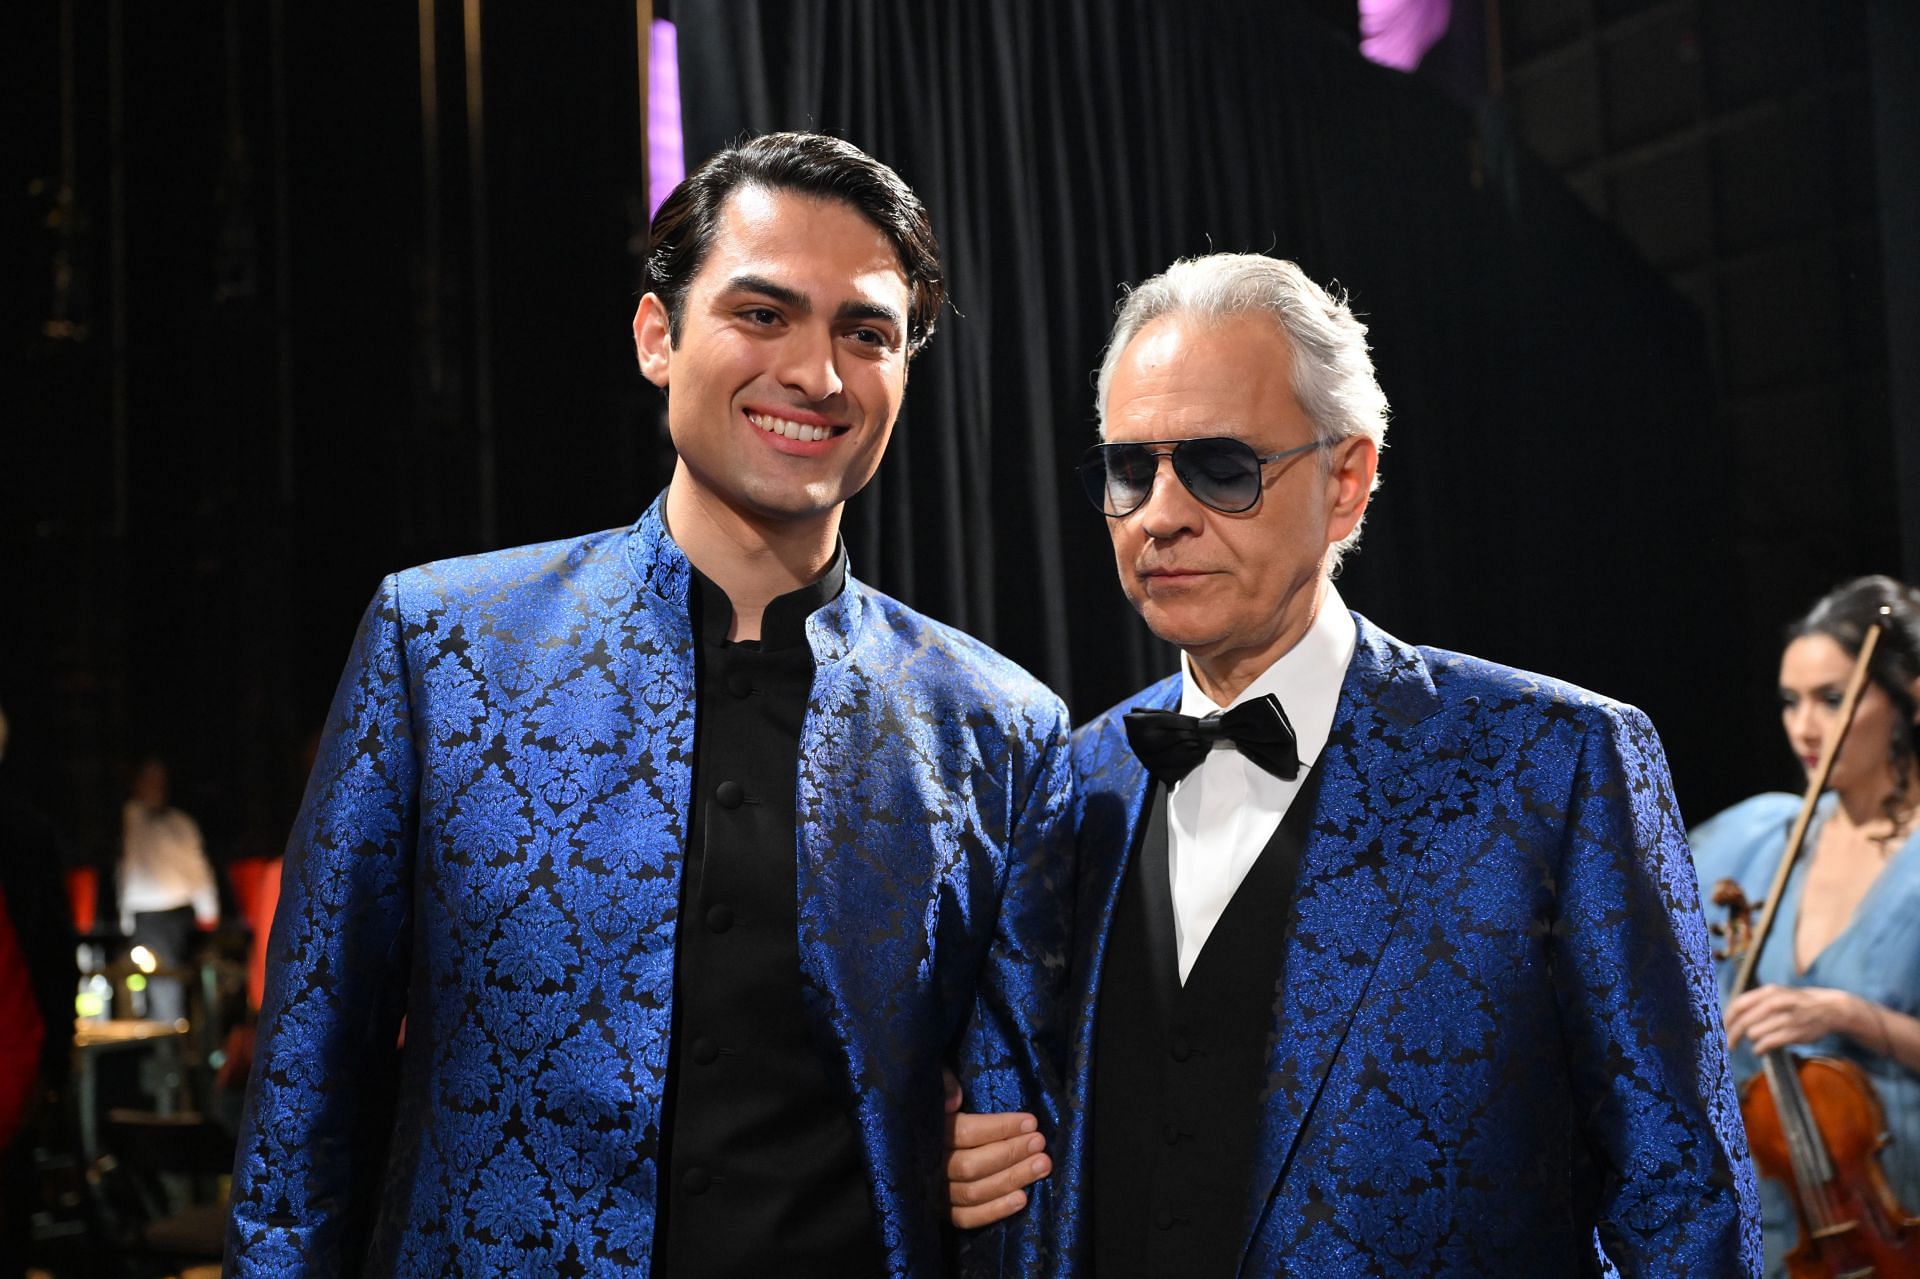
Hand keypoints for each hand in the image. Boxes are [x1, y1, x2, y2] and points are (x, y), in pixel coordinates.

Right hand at [942, 1067, 1051, 1228]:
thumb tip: (955, 1100)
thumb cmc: (931, 1100)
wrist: (907, 1133)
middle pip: (971, 1166)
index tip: (1031, 1122)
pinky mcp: (940, 1211)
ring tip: (1042, 1165)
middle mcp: (928, 1164)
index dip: (999, 1128)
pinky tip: (1022, 1199)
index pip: (965, 1132)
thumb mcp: (931, 1080)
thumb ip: (942, 1083)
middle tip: (1040, 1143)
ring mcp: (933, 1191)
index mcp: (926, 1129)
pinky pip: (966, 1218)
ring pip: (974, 1192)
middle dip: (1011, 1154)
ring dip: (1012, 1180)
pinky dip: (994, 1211)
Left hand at [1724, 984, 1863, 1053]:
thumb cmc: (1795, 1003)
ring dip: (1751, 1041)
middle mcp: (1777, 1003)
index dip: (1727, 1019)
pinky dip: (1759, 1049)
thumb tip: (1728, 1018)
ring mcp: (1787, 1018)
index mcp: (1769, 991)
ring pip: (1754, 1033)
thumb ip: (1754, 1003)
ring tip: (1755, 1042)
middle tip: (1729, 1045)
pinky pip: (1768, 1043)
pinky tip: (1759, 1050)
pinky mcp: (1795, 1033)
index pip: (1739, 1005)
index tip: (1722, 1029)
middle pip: (1743, 1021)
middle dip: (1732, 1035)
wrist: (1829, 1009)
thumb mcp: (1776, 994)